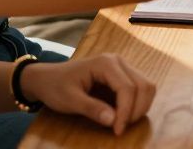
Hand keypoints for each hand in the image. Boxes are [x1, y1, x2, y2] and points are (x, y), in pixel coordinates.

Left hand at [18, 54, 155, 135]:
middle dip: (137, 110)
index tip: (117, 131)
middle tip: (121, 128)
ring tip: (123, 122)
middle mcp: (118, 61)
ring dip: (140, 107)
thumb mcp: (69, 100)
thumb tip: (113, 121)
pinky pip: (140, 88)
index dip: (126, 112)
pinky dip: (137, 103)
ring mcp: (122, 66)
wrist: (46, 78)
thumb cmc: (55, 87)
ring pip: (146, 86)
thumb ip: (91, 109)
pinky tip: (124, 115)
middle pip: (143, 86)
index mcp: (106, 63)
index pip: (128, 88)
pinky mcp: (122, 74)